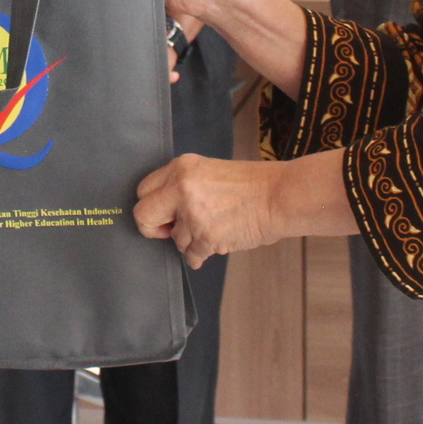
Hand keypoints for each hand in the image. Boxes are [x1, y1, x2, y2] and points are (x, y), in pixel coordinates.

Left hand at [134, 150, 355, 266]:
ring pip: (174, 240)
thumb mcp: (209, 172)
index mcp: (181, 168)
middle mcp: (181, 188)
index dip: (152, 207)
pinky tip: (218, 242)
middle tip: (170, 231)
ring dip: (191, 241)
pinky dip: (202, 255)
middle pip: (143, 215)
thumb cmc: (251, 185)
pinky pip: (191, 255)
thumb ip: (182, 187)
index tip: (164, 215)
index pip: (144, 190)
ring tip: (215, 229)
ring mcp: (192, 213)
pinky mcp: (205, 236)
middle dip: (153, 228)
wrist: (279, 196)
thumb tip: (164, 212)